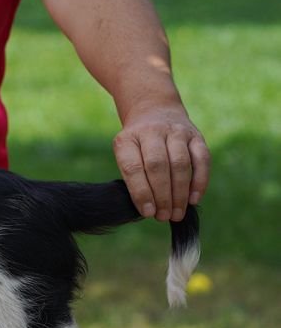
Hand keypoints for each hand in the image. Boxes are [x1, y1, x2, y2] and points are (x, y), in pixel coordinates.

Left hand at [112, 106, 209, 220]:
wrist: (154, 110)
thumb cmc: (138, 145)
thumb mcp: (126, 155)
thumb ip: (135, 178)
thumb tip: (150, 209)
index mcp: (127, 139)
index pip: (133, 168)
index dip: (141, 192)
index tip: (148, 212)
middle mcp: (151, 131)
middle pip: (158, 166)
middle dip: (162, 195)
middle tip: (164, 216)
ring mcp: (175, 131)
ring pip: (180, 163)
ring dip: (179, 192)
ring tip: (177, 213)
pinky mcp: (195, 135)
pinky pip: (202, 159)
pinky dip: (199, 181)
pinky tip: (194, 199)